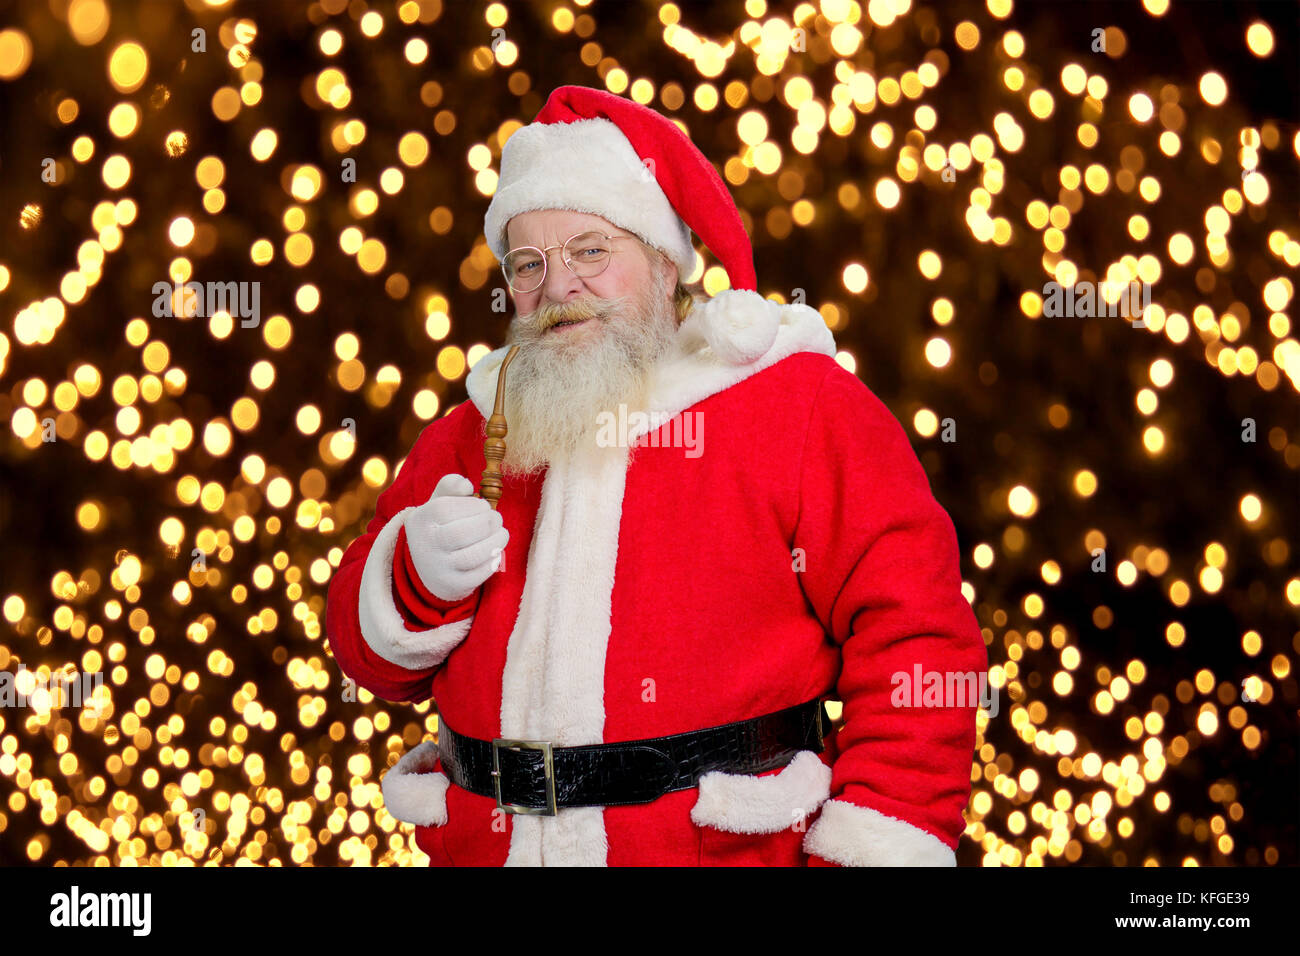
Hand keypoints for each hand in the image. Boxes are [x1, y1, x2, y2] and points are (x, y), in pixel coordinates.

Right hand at [403, 474, 508, 602]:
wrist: (427, 566)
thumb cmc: (440, 525)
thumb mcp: (437, 502)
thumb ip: (450, 485)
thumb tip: (467, 486)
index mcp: (421, 520)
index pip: (447, 509)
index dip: (474, 505)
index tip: (484, 506)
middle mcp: (426, 546)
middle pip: (462, 533)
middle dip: (488, 523)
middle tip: (497, 519)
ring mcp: (438, 568)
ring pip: (473, 555)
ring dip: (496, 541)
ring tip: (501, 534)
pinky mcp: (453, 584)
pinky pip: (479, 575)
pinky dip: (492, 561)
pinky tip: (496, 552)